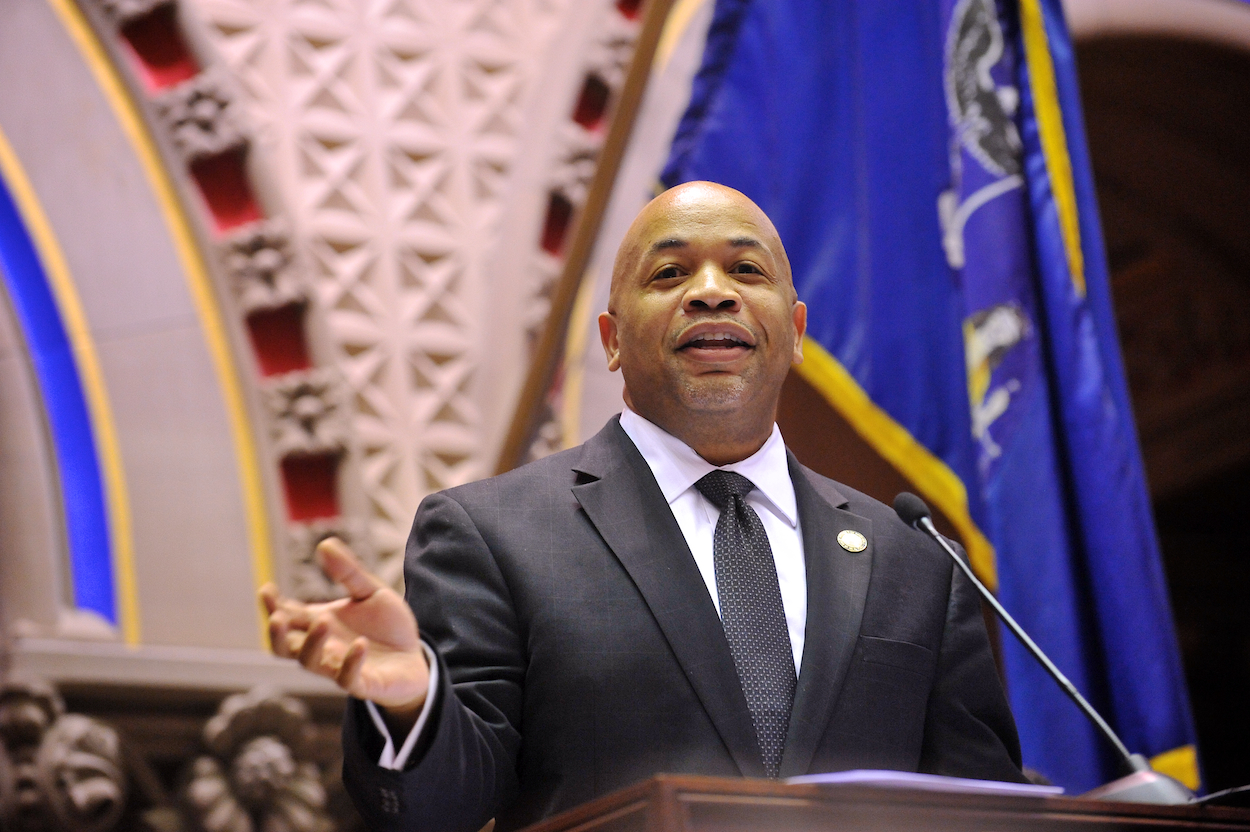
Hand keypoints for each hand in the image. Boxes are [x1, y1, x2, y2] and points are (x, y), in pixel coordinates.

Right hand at [260, 538, 430, 718]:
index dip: (273, 605)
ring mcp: (338, 667)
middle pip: (284, 647)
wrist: (415, 657)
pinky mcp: (361, 684)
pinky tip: (361, 644)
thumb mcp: (371, 592)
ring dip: (312, 643)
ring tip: (323, 621)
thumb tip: (324, 543)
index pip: (287, 616)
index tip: (267, 589)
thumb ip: (349, 572)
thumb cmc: (387, 626)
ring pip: (310, 663)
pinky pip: (347, 679)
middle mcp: (323, 647)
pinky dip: (350, 662)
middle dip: (276, 634)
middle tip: (277, 617)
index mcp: (319, 622)